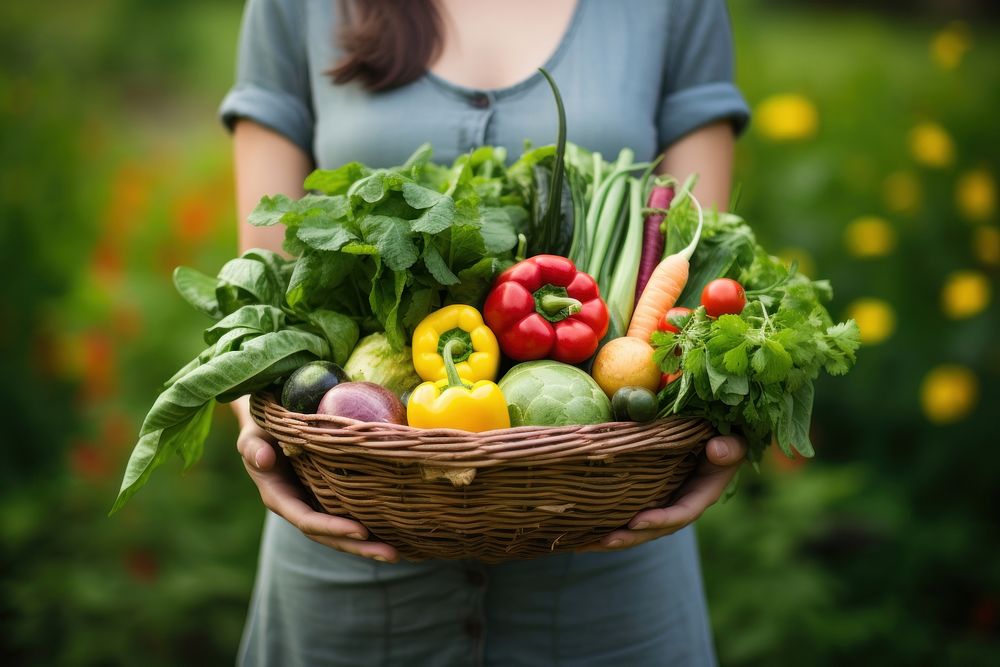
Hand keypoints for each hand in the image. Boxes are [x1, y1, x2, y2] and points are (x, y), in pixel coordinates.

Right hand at [237, 420, 400, 562]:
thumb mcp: (251, 434)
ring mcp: (315, 504)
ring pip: (340, 532)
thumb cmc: (260, 427)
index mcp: (279, 497)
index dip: (333, 528)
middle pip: (329, 535)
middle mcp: (298, 506)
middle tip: (391, 555)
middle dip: (358, 547)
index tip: (361, 531)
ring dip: (367, 545)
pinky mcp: (329, 497)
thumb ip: (253, 446)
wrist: (268, 424)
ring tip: (396, 554)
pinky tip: (394, 533)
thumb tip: (264, 458)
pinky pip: (348, 516)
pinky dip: (369, 527)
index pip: (307, 520)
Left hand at [578, 434, 746, 552]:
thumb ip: (729, 447)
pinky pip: (627, 513)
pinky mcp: (649, 496)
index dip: (661, 519)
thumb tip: (716, 450)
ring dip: (613, 537)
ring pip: (637, 527)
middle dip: (630, 537)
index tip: (637, 521)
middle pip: (654, 528)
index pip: (682, 513)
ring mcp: (663, 503)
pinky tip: (580, 531)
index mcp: (701, 494)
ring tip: (583, 544)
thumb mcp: (733, 441)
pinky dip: (607, 523)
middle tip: (604, 540)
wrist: (716, 435)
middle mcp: (680, 504)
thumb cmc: (724, 436)